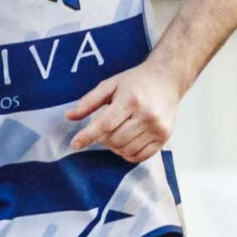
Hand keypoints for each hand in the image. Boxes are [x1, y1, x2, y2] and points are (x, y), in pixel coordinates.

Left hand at [67, 65, 181, 162]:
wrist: (167, 80)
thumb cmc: (136, 82)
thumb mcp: (109, 85)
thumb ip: (89, 101)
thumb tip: (69, 117)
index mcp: (131, 100)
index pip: (105, 125)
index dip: (88, 136)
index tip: (75, 144)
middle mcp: (147, 115)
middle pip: (115, 140)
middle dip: (102, 139)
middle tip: (103, 129)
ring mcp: (157, 127)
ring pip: (126, 150)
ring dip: (115, 147)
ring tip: (116, 134)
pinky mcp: (164, 136)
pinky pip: (141, 156)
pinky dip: (129, 154)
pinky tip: (126, 143)